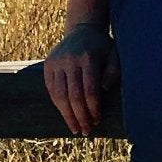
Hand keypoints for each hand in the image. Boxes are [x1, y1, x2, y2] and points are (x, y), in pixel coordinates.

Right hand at [43, 20, 117, 135]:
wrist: (82, 29)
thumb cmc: (102, 47)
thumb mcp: (114, 55)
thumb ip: (113, 72)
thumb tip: (103, 90)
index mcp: (88, 57)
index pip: (90, 90)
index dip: (93, 109)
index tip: (97, 121)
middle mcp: (70, 59)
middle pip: (74, 95)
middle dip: (80, 117)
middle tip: (86, 131)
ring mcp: (56, 61)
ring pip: (59, 95)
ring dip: (67, 115)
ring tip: (75, 128)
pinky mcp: (47, 64)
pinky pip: (51, 90)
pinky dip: (58, 104)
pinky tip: (66, 115)